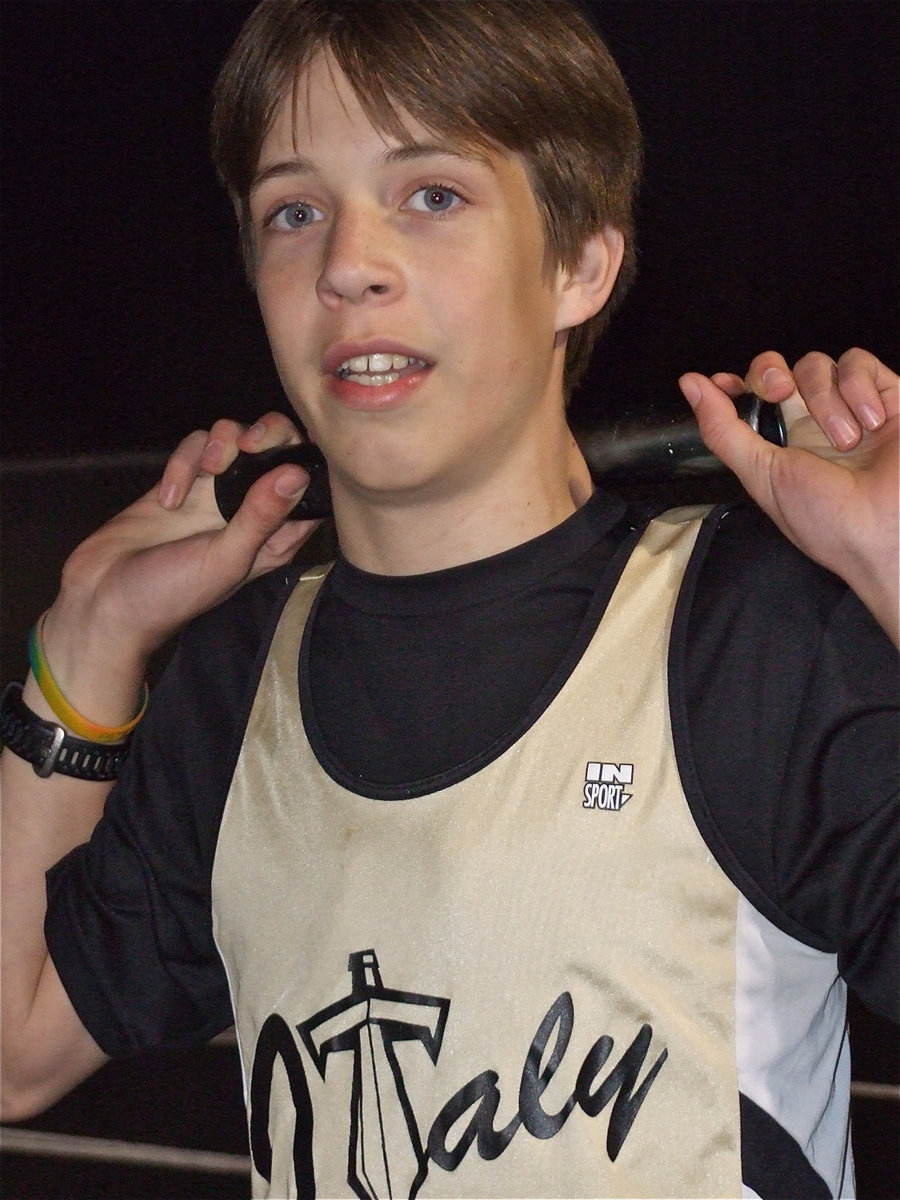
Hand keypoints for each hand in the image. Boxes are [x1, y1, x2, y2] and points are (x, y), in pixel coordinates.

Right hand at [42, 412, 319, 723]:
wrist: (104, 598)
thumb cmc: (172, 595)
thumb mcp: (225, 560)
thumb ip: (261, 517)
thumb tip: (297, 474)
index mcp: (275, 537)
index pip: (313, 489)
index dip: (311, 464)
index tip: (294, 456)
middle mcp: (251, 510)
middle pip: (279, 449)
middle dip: (270, 434)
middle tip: (250, 445)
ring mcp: (216, 493)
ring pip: (236, 437)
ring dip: (222, 443)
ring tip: (207, 470)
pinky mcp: (183, 480)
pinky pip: (195, 446)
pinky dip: (182, 462)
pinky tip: (169, 498)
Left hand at [679, 349, 898, 645]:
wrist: (889, 532)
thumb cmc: (827, 521)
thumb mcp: (762, 475)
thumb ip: (724, 430)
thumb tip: (690, 386)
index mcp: (779, 446)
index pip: (750, 398)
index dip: (736, 384)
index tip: (725, 385)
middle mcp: (812, 426)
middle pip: (779, 371)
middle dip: (771, 375)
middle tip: (780, 396)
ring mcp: (849, 410)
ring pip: (818, 365)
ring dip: (825, 400)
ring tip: (846, 442)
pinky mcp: (888, 397)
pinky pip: (860, 363)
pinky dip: (859, 388)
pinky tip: (872, 422)